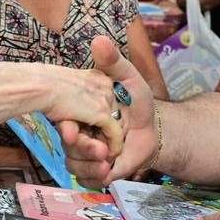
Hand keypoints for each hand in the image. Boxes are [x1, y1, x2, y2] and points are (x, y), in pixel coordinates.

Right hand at [62, 36, 152, 187]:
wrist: (154, 129)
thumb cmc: (136, 101)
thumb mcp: (128, 77)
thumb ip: (113, 61)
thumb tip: (99, 39)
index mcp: (80, 112)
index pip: (65, 122)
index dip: (66, 128)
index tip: (71, 130)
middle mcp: (80, 133)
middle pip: (69, 147)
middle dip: (82, 151)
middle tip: (101, 151)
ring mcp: (87, 153)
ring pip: (75, 166)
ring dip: (90, 166)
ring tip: (107, 163)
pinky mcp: (98, 169)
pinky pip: (87, 180)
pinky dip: (96, 178)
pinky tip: (109, 173)